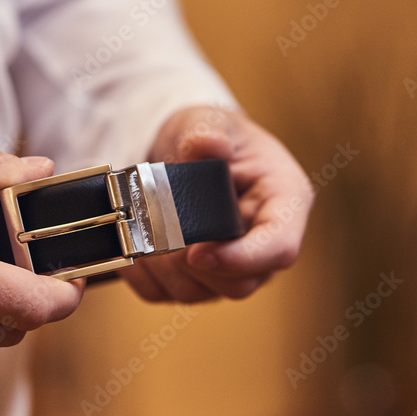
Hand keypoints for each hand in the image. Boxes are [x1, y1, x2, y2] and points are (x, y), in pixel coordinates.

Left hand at [119, 106, 312, 301]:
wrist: (183, 152)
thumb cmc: (210, 136)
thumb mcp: (208, 122)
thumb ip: (207, 132)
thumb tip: (207, 143)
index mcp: (284, 202)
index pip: (280, 248)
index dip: (242, 259)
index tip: (198, 252)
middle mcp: (262, 243)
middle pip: (238, 284)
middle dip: (189, 261)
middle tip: (155, 227)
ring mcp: (230, 268)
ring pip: (196, 292)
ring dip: (159, 264)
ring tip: (140, 225)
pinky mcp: (196, 280)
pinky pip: (164, 293)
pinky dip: (141, 271)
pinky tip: (132, 239)